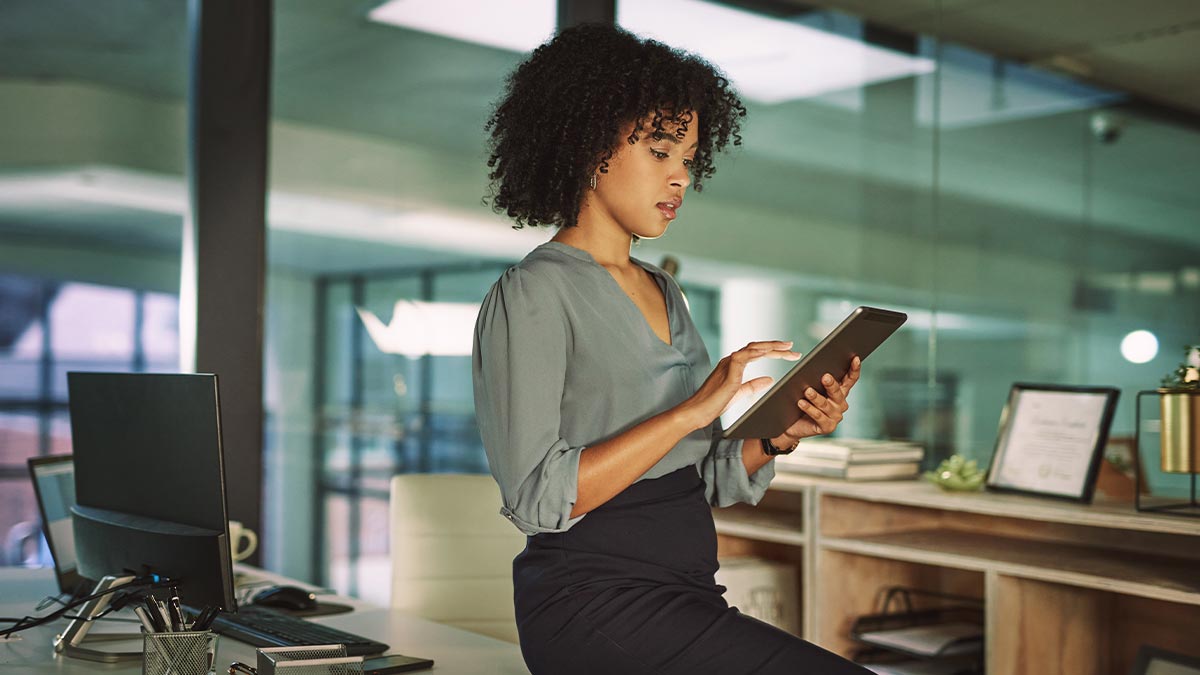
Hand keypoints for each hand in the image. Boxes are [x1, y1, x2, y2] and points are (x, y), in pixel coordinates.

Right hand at [681, 341, 799, 429]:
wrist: (697, 412)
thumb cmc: (714, 404)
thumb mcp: (739, 393)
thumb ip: (753, 385)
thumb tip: (770, 379)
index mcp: (733, 365)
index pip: (756, 353)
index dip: (773, 350)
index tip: (789, 352)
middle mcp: (731, 360)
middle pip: (757, 347)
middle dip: (776, 346)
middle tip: (793, 348)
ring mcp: (728, 364)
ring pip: (753, 348)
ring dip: (771, 347)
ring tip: (787, 348)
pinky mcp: (727, 372)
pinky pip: (744, 357)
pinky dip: (757, 353)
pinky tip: (769, 353)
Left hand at [771, 356, 861, 445]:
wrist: (792, 425)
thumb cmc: (801, 402)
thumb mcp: (809, 388)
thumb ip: (815, 379)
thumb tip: (813, 367)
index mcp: (840, 392)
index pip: (850, 379)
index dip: (854, 369)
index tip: (855, 358)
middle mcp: (840, 404)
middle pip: (838, 392)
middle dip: (832, 384)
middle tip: (825, 377)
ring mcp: (835, 417)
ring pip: (826, 404)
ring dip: (816, 397)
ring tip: (807, 391)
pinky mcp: (827, 427)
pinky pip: (818, 416)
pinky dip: (809, 409)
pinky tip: (801, 403)